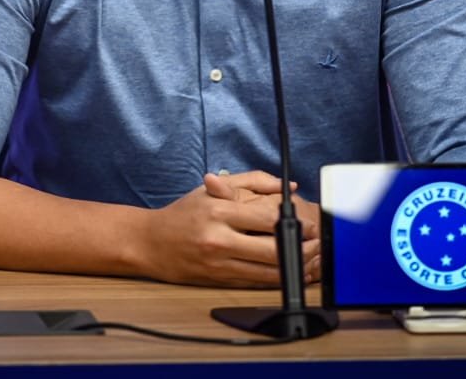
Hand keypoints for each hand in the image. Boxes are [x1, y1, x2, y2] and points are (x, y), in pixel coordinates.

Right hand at [133, 170, 319, 287]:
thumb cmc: (183, 213)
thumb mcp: (211, 187)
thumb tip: (287, 185)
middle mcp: (219, 238)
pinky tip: (290, 272)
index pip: (266, 218)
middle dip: (301, 249)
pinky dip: (277, 279)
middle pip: (272, 249)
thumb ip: (252, 181)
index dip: (293, 223)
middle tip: (315, 244)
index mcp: (219, 211)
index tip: (307, 223)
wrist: (150, 243)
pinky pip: (256, 283)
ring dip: (295, 267)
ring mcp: (219, 263)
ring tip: (310, 259)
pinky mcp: (219, 280)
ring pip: (268, 271)